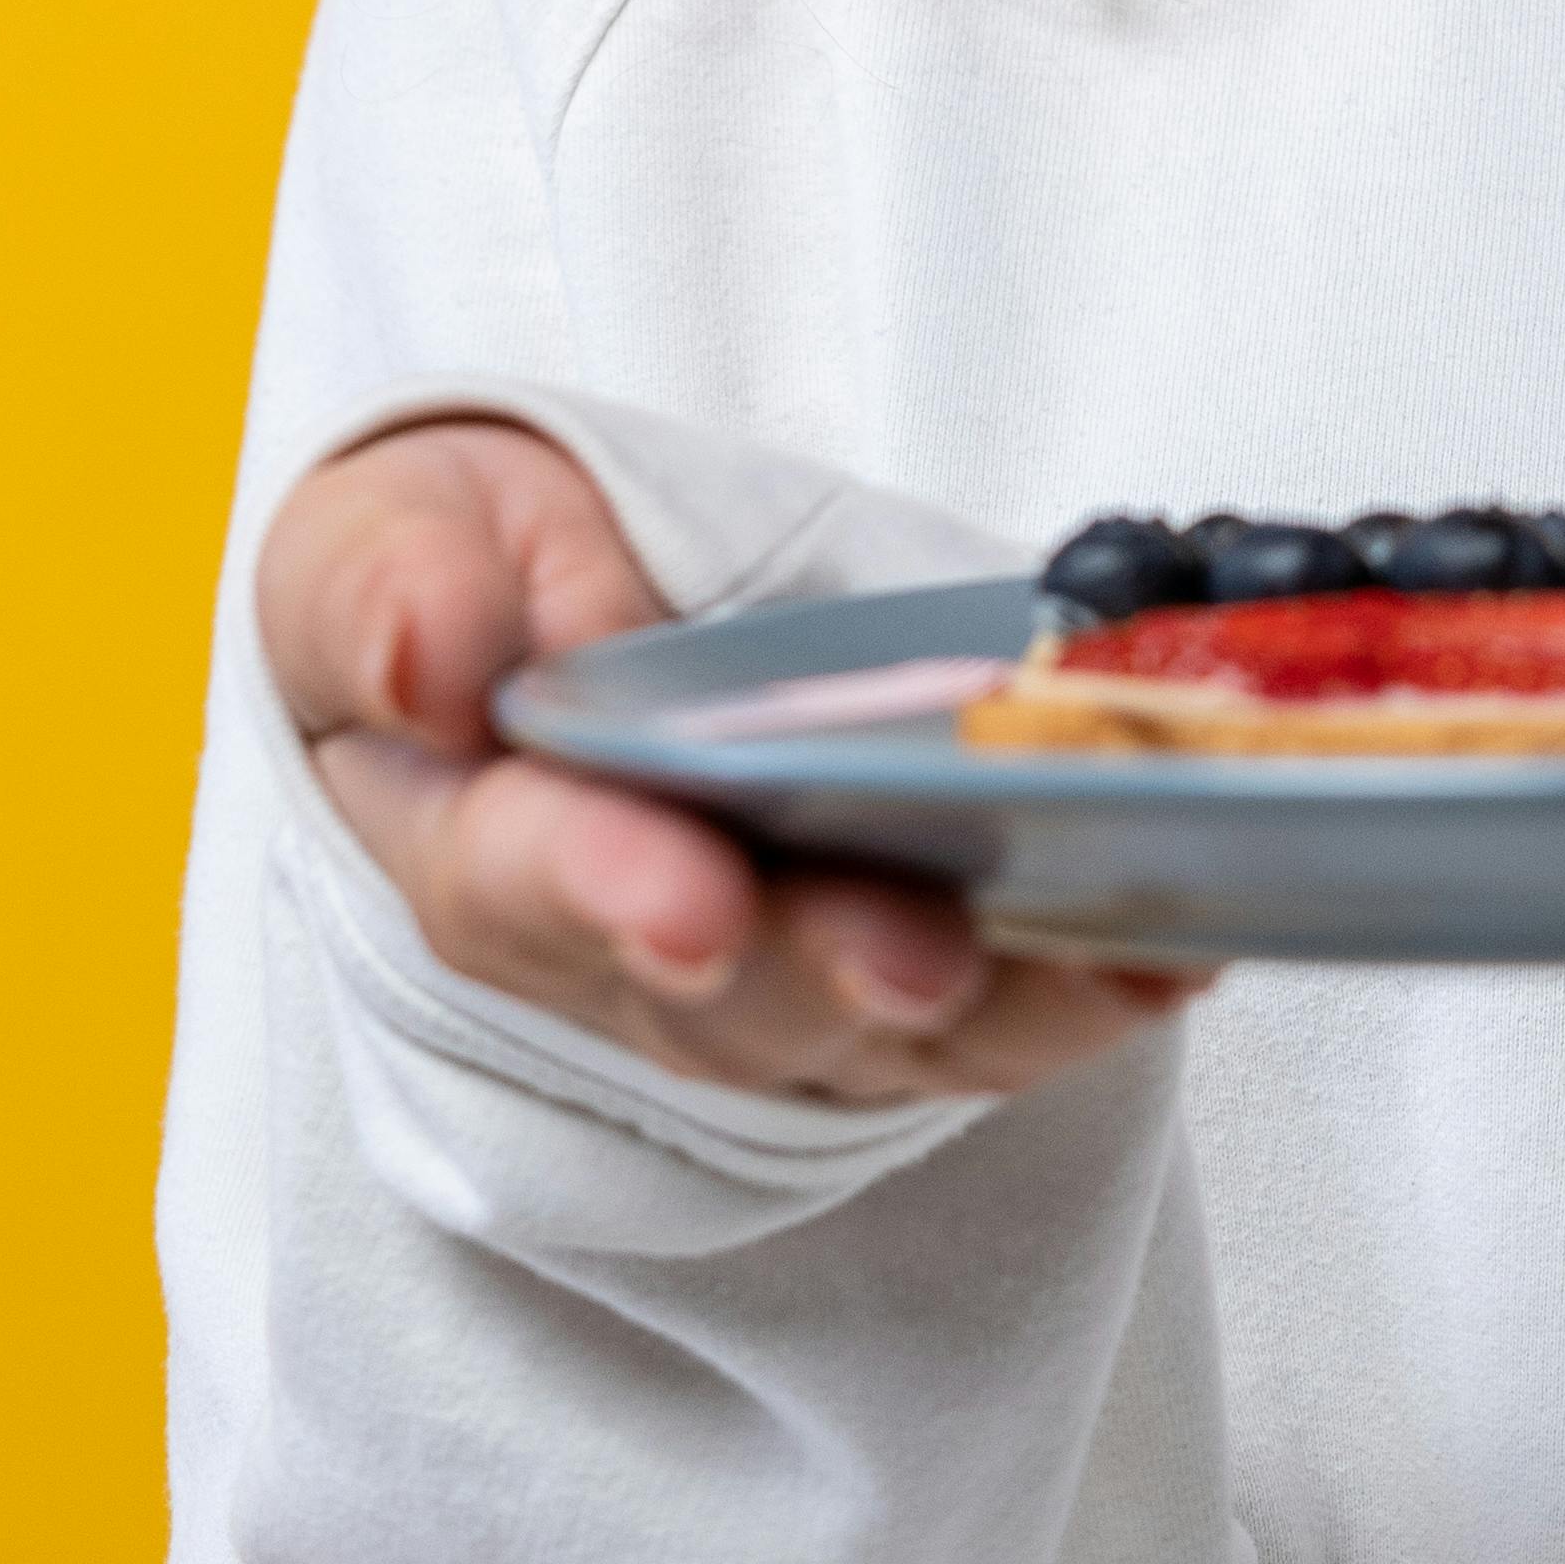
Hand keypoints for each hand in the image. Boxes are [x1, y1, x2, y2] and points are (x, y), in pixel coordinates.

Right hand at [257, 415, 1203, 1102]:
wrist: (553, 590)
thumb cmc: (466, 568)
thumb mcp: (386, 535)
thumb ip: (385, 590)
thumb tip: (425, 658)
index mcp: (483, 844)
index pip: (535, 891)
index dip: (613, 896)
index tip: (685, 902)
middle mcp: (637, 949)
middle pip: (732, 994)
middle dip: (830, 969)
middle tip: (915, 950)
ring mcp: (782, 971)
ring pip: (887, 1027)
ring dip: (999, 996)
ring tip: (1104, 943)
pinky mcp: (908, 962)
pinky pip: (1003, 1006)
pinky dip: (1092, 980)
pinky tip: (1179, 931)